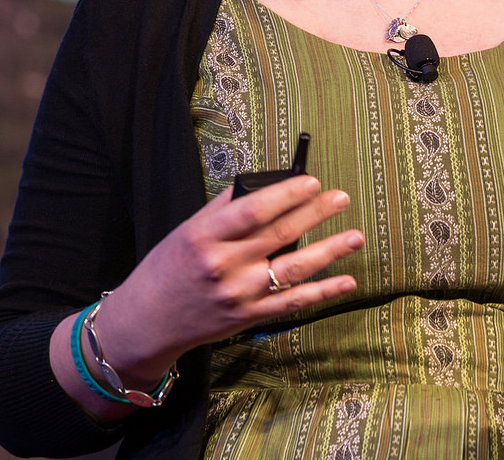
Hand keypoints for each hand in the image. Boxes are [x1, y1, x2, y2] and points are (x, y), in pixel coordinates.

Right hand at [54, 174, 362, 409]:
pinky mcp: (249, 318)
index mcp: (203, 237)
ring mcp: (239, 295)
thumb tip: (266, 184)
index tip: (312, 182)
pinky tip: (346, 281)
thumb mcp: (187, 230)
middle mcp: (223, 267)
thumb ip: (224, 210)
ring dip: (329, 252)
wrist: (147, 321)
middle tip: (340, 198)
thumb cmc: (168, 268)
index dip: (286, 195)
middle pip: (278, 235)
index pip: (252, 211)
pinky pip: (292, 303)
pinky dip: (322, 292)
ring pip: (292, 270)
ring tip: (355, 236)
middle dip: (315, 214)